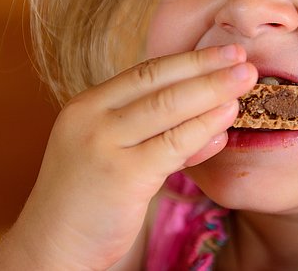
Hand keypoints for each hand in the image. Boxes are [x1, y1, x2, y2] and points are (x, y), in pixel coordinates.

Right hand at [0, 45, 256, 269]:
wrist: (51, 247)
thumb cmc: (87, 202)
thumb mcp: (114, 154)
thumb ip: (153, 133)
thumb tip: (211, 115)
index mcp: (86, 106)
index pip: (144, 72)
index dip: (188, 59)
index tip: (223, 51)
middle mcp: (90, 118)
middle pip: (157, 82)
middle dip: (205, 66)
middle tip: (242, 56)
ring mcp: (103, 145)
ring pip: (168, 107)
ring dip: (211, 91)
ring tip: (246, 81)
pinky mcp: (121, 176)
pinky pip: (172, 145)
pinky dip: (203, 129)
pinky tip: (225, 121)